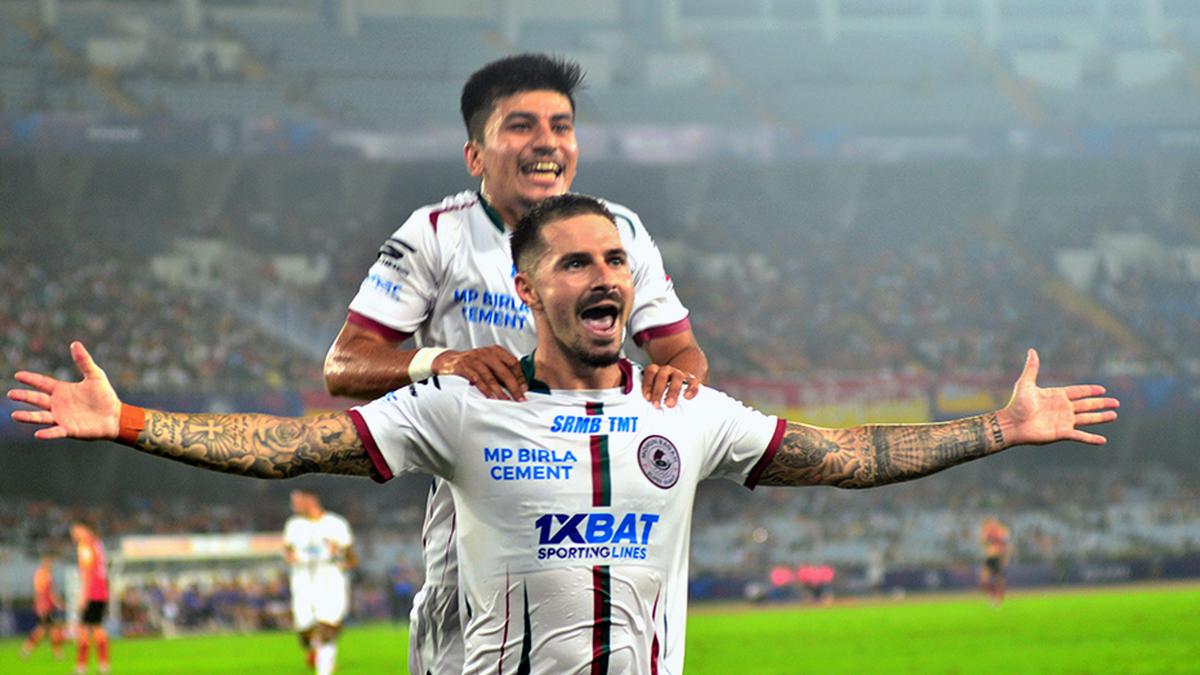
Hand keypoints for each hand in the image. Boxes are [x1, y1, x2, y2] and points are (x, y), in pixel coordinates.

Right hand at [8, 342, 120, 440]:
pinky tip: (38, 434)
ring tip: (15, 415)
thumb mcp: (95, 375)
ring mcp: (62, 418)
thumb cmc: (105, 396)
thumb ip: (84, 361)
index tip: (17, 375)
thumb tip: (75, 343)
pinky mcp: (69, 430)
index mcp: (61, 390)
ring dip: (28, 417)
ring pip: (41, 417)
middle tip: (11, 394)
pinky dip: (48, 434)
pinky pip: (56, 432)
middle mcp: (58, 404)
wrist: (116, 416)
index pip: (42, 383)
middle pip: (37, 399)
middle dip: (24, 396)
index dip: (30, 379)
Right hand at [433, 346, 526, 400]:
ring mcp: (474, 360)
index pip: (512, 362)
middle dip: (513, 386)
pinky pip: (476, 379)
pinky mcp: (463, 367)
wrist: (448, 361)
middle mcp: (485, 353)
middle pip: (504, 371)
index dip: (520, 376)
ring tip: (506, 400)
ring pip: (490, 377)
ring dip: (499, 390)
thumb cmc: (471, 363)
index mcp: (494, 351)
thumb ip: (501, 370)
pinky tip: (490, 396)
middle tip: (519, 397)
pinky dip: (484, 389)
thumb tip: (519, 385)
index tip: (525, 388)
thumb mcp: (488, 362)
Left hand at [641, 364, 700, 408]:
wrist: (676, 382)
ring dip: (672, 391)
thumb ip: (649, 397)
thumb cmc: (661, 390)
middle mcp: (667, 370)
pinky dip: (690, 389)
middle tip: (656, 404)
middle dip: (658, 391)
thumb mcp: (653, 391)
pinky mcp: (691, 379)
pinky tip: (687, 397)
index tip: (647, 397)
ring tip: (670, 404)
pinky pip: (692, 382)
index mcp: (655, 371)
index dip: (648, 384)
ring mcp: (679, 374)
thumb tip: (644, 413)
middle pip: (662, 377)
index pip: (650, 372)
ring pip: (677, 378)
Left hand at [999, 349, 1119, 445]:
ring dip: (1100, 417)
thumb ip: (1032, 368)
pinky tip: (1103, 440)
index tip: (1102, 389)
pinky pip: (1080, 436)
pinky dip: (1091, 438)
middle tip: (1116, 402)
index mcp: (1056, 396)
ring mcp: (1063, 421)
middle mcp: (1063, 408)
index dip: (1090, 390)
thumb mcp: (1025, 384)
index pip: (1078, 392)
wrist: (1012, 423)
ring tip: (1113, 415)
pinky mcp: (1062, 433)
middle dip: (1101, 403)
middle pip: (1087, 405)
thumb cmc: (1016, 404)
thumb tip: (1032, 350)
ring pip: (1087, 418)